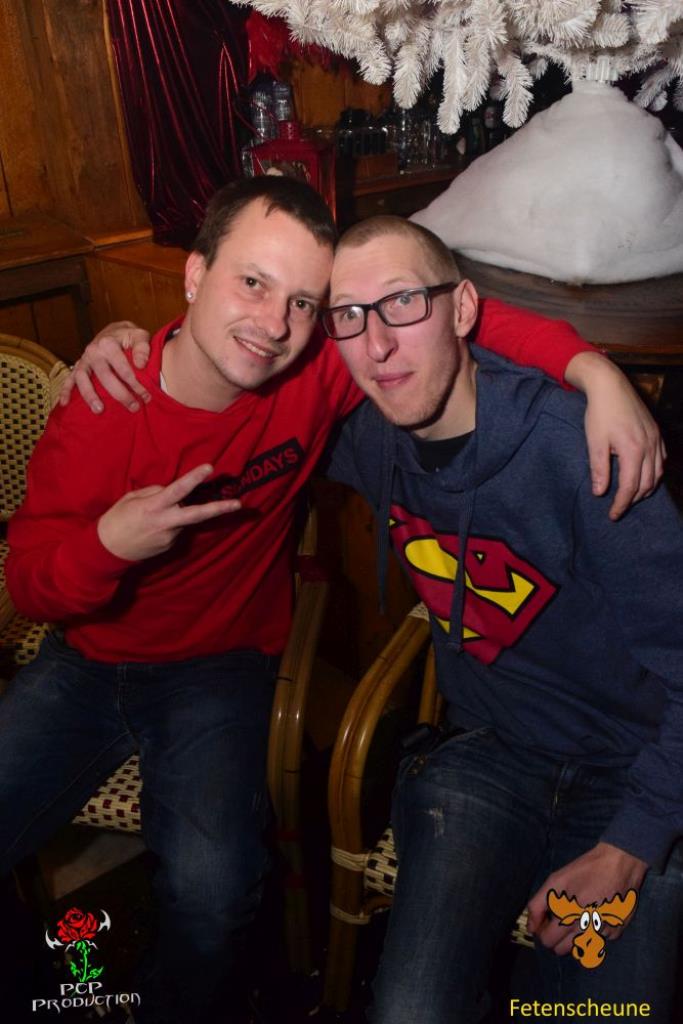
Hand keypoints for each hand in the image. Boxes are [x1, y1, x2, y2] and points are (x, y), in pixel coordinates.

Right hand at [59, 321, 152, 413]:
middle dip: (120, 394)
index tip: (146, 397)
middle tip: (133, 407)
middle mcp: (93, 351)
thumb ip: (142, 348)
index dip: (135, 384)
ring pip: (82, 378)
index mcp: (108, 343)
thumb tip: (140, 364)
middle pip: (104, 376)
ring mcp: (84, 359)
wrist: (114, 331)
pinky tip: (64, 404)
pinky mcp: (78, 366)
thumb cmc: (128, 337)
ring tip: (99, 410)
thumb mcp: (139, 336)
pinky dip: (65, 391)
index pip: (122, 367)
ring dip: (89, 395)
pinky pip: (68, 379)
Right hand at [97, 464, 239, 561]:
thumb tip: (171, 491)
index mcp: (153, 507)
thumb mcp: (131, 499)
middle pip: (198, 514)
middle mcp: (165, 523)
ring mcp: (169, 537)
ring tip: (150, 518)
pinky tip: (151, 529)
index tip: (209, 468)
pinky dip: (169, 523)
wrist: (107, 551)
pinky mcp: (170, 546)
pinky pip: (175, 528)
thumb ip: (154, 492)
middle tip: (239, 503)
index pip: (178, 490)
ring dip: (176, 513)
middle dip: (219, 508)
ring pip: (183, 519)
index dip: (194, 478)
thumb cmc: (116, 519)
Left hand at [527, 842, 646, 955]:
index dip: (543, 931)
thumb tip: (531, 929)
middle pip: (562, 949)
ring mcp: (603, 933)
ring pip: (580, 947)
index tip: (545, 921)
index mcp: (569, 917)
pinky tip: (597, 913)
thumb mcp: (555, 881)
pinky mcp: (617, 932)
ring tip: (578, 915)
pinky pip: (598, 940)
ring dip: (575, 936)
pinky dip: (594, 931)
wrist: (620, 863)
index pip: (548, 942)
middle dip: (556, 937)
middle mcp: (586, 930)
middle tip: (560, 918)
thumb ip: (538, 905)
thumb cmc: (585, 870)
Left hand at [565, 351, 665, 519]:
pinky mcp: (656, 433)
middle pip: (647, 483)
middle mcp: (649, 446)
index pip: (630, 486)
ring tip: (631, 497)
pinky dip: (654, 473)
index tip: (612, 515)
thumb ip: (598, 468)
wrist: (610, 385)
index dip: (621, 504)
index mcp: (633, 450)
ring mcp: (656, 439)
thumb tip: (599, 493)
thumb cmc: (600, 413)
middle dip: (633, 499)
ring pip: (657, 473)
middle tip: (619, 508)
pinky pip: (661, 460)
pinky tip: (644, 477)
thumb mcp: (594, 441)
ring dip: (646, 488)